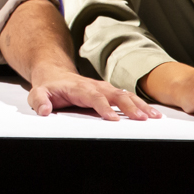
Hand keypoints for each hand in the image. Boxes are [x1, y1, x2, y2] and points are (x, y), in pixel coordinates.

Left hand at [27, 70, 160, 120]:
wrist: (55, 74)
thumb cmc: (49, 87)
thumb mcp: (38, 93)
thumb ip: (39, 101)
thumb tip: (44, 110)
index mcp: (80, 87)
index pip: (94, 97)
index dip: (103, 107)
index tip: (112, 119)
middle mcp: (95, 86)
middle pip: (115, 95)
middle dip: (129, 106)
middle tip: (142, 119)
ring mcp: (104, 88)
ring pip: (125, 95)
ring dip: (140, 105)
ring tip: (155, 116)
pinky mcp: (110, 92)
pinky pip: (128, 97)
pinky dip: (141, 105)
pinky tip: (153, 114)